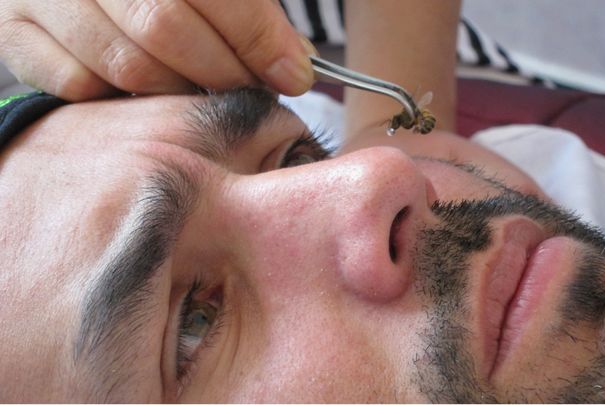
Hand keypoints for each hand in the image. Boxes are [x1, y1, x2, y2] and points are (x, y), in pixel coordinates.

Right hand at [0, 0, 315, 100]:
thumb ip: (246, 10)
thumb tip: (294, 61)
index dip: (258, 36)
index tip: (294, 74)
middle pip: (165, 27)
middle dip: (222, 71)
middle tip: (250, 88)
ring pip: (125, 65)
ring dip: (179, 91)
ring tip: (202, 89)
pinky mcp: (15, 34)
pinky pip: (79, 86)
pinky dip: (122, 99)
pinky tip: (146, 89)